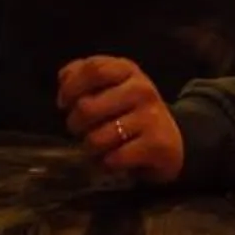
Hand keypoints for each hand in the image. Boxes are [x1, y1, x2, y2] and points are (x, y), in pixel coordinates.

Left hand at [57, 56, 184, 185]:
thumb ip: (84, 76)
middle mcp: (141, 89)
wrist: (171, 141)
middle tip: (81, 130)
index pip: (93, 69)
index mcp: (127, 70)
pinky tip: (111, 159)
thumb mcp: (111, 86)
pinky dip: (105, 164)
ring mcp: (150, 116)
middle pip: (87, 108)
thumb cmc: (130, 111)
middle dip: (75, 125)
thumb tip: (64, 79)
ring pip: (97, 138)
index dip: (71, 88)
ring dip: (90, 148)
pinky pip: (113, 158)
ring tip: (97, 147)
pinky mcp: (156, 144)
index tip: (64, 104)